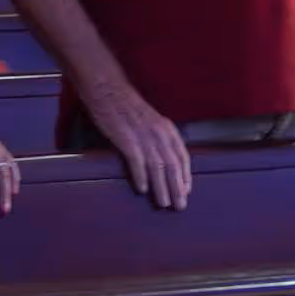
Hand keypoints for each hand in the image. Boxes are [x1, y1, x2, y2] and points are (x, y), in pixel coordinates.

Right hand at [82, 78, 194, 207]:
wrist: (108, 90)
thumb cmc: (128, 105)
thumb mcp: (151, 121)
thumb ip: (159, 139)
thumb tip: (163, 161)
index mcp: (168, 129)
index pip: (183, 156)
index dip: (185, 176)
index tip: (186, 191)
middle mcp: (160, 133)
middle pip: (173, 166)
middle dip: (177, 188)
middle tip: (180, 206)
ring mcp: (144, 136)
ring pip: (158, 168)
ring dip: (161, 188)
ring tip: (163, 203)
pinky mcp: (127, 139)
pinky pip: (137, 162)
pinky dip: (141, 177)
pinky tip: (142, 190)